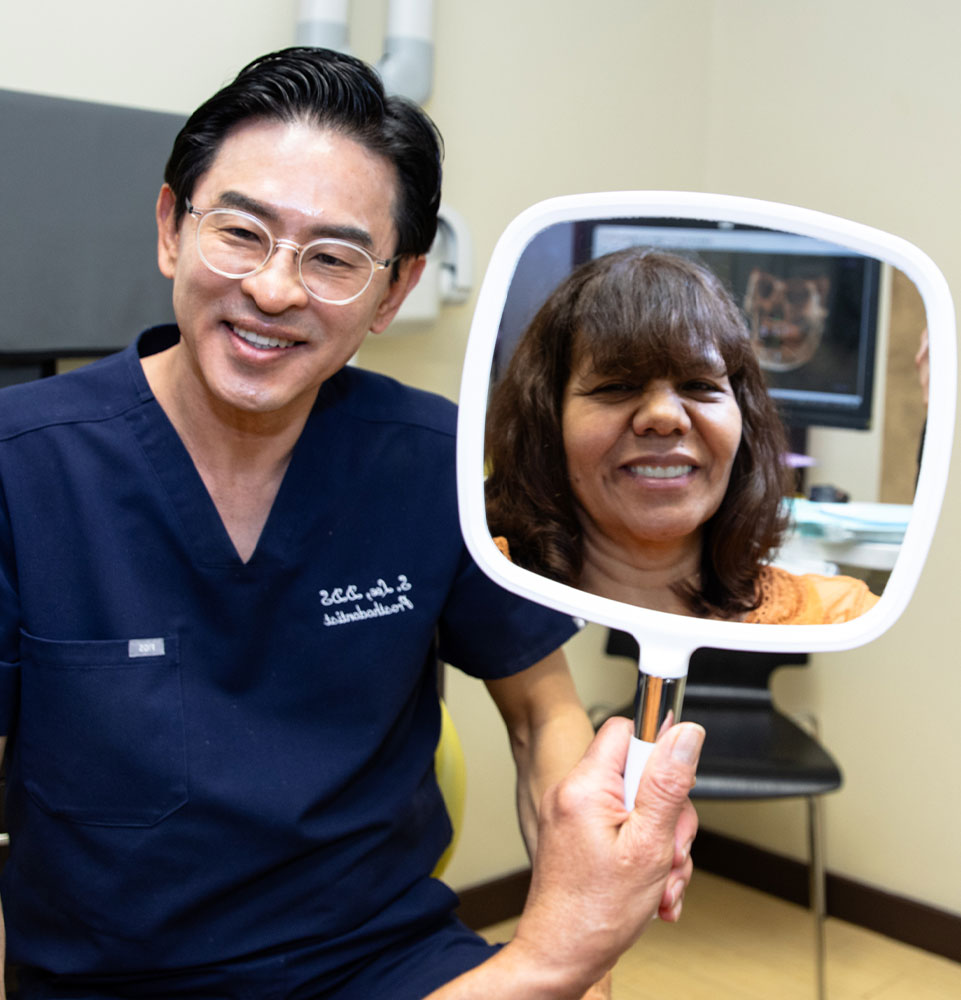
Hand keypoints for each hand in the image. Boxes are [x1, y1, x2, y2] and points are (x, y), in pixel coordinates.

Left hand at [509, 717, 703, 990]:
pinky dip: (641, 853)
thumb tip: (685, 735)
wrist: (561, 956)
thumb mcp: (649, 844)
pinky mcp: (576, 834)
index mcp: (586, 786)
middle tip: (668, 850)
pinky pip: (621, 827)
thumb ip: (668, 784)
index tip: (676, 780)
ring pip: (637, 806)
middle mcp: (573, 792)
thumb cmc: (596, 912)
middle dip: (667, 814)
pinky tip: (650, 885)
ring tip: (660, 880)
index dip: (659, 748)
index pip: (628, 729)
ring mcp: (572, 814)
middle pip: (639, 773)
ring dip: (659, 843)